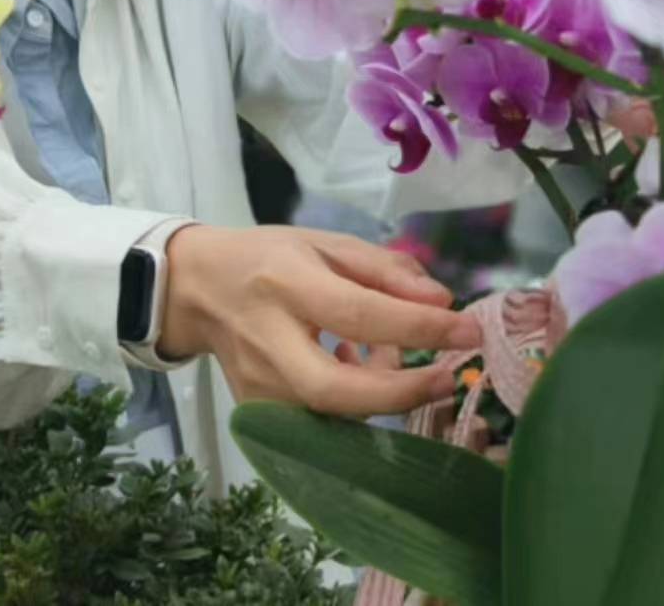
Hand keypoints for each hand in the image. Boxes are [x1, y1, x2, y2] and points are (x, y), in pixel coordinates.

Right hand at [159, 225, 476, 416]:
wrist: (196, 289)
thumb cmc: (267, 259)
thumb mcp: (325, 244)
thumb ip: (385, 270)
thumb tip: (442, 302)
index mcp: (285, 283)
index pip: (359, 313)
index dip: (419, 328)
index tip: (468, 330)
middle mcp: (267, 340)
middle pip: (339, 389)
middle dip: (403, 391)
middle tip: (449, 377)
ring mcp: (258, 385)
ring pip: (334, 413)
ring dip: (383, 393)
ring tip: (396, 358)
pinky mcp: (258, 411)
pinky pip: (322, 418)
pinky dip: (356, 399)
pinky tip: (360, 367)